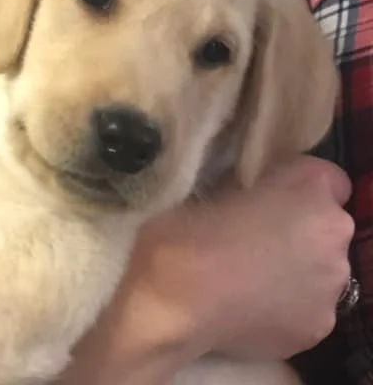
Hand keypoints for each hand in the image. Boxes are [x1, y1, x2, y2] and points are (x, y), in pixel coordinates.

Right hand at [63, 156, 352, 383]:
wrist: (173, 299)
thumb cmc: (186, 231)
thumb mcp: (213, 184)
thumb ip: (248, 186)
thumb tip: (249, 189)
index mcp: (311, 191)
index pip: (329, 179)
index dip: (297, 185)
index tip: (269, 192)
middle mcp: (334, 238)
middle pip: (326, 226)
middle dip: (299, 227)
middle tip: (255, 233)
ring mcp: (329, 289)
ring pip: (319, 270)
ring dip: (296, 268)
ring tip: (249, 274)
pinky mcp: (316, 329)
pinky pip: (306, 308)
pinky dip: (285, 306)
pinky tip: (248, 304)